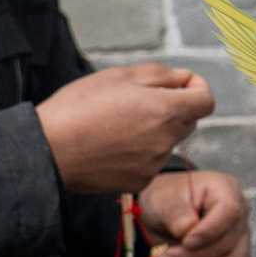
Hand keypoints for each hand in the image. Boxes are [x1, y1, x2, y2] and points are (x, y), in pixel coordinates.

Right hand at [36, 64, 213, 194]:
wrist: (48, 149)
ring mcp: (153, 164)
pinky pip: (150, 162)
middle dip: (172, 109)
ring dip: (153, 131)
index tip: (178, 86)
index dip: (196, 88)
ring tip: (117, 124)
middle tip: (137, 102)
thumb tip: (185, 79)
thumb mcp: (119, 76)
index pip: (207, 101)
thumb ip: (161, 75)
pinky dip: (139, 153)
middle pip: (187, 121)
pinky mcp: (139, 181)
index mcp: (165, 110)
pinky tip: (112, 146)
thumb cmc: (80, 106)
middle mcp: (166, 140)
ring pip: (167, 142)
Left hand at [138, 169, 251, 256]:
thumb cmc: (167, 198)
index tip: (185, 242)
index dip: (209, 232)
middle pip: (228, 244)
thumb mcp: (165, 197)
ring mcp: (241, 238)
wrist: (165, 210)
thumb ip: (176, 211)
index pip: (229, 212)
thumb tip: (186, 231)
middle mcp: (240, 215)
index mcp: (226, 191)